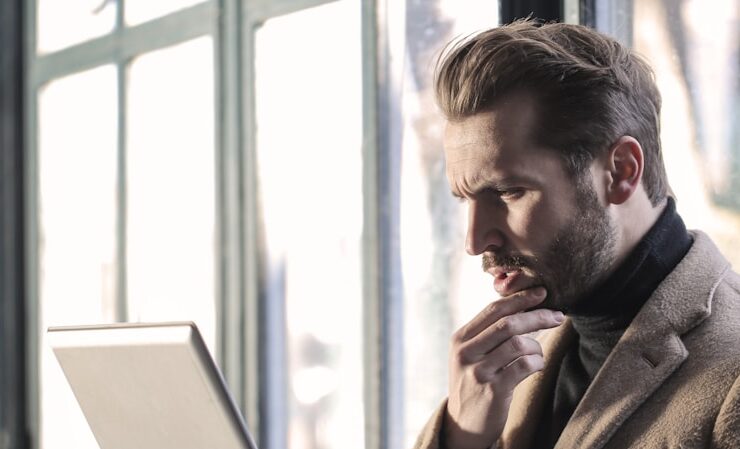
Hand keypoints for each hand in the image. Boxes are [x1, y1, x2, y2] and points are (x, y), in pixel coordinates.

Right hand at [443, 287, 564, 448]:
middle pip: (508, 323)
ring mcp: (478, 371)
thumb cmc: (474, 384)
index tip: (541, 293)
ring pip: (518, 344)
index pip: (493, 310)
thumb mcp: (471, 355)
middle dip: (537, 316)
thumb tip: (523, 307)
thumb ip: (488, 333)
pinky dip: (537, 363)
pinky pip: (524, 366)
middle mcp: (466, 352)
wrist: (463, 424)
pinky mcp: (492, 390)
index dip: (520, 299)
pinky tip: (536, 366)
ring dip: (537, 346)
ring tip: (538, 354)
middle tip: (558, 316)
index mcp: (461, 338)